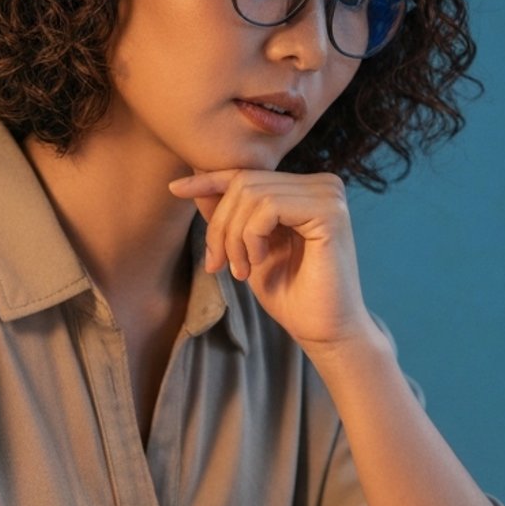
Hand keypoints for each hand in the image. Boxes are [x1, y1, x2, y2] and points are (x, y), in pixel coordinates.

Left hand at [168, 169, 376, 351]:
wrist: (323, 331)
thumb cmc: (289, 294)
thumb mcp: (246, 249)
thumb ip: (228, 216)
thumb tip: (190, 183)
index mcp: (305, 189)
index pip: (248, 174)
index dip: (209, 179)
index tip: (175, 189)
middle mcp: (321, 184)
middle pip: (245, 182)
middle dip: (220, 226)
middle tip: (217, 265)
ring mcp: (328, 194)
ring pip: (252, 193)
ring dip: (233, 237)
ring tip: (240, 271)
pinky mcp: (329, 211)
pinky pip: (268, 207)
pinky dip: (251, 237)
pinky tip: (258, 263)